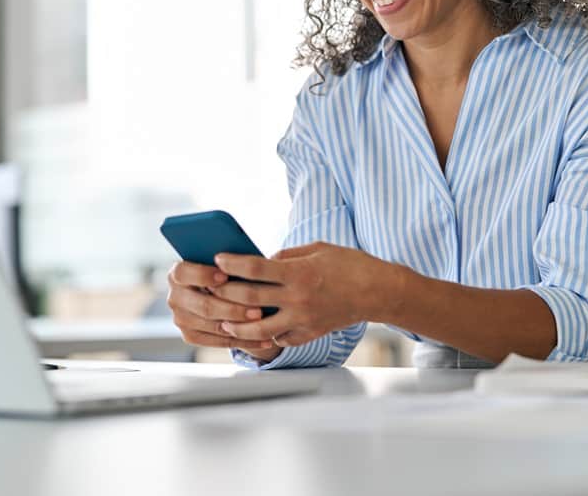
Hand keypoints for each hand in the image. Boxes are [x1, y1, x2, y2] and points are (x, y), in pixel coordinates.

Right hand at [165, 261, 280, 360]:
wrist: (218, 291)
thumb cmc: (225, 270)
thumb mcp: (223, 263)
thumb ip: (228, 263)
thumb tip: (247, 263)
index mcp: (177, 273)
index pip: (183, 273)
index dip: (203, 275)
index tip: (225, 276)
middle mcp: (174, 297)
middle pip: (203, 306)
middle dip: (233, 309)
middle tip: (258, 311)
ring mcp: (181, 319)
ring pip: (213, 326)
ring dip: (240, 327)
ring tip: (262, 323)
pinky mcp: (190, 336)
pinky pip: (218, 342)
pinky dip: (243, 341)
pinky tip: (263, 340)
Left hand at [212, 242, 394, 348]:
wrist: (377, 291)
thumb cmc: (349, 265)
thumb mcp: (317, 249)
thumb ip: (287, 256)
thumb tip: (263, 261)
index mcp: (299, 273)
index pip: (256, 268)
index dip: (233, 263)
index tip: (217, 258)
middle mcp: (298, 298)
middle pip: (251, 298)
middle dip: (226, 293)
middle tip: (210, 289)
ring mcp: (303, 319)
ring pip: (259, 328)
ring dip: (237, 325)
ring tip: (224, 321)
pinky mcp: (309, 333)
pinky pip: (280, 338)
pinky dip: (266, 336)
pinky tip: (254, 331)